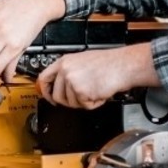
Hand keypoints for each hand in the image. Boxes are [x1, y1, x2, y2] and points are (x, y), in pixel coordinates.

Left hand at [37, 44, 159, 108]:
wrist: (123, 65)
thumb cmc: (108, 63)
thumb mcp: (81, 61)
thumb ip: (67, 72)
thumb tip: (59, 85)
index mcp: (64, 61)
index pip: (44, 79)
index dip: (45, 91)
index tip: (48, 97)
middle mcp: (65, 70)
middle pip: (57, 96)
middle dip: (68, 101)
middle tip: (81, 97)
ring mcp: (72, 81)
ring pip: (70, 103)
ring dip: (83, 101)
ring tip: (94, 89)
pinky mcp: (81, 92)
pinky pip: (84, 106)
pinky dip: (93, 103)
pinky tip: (99, 92)